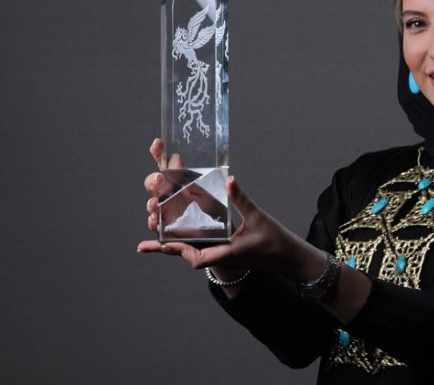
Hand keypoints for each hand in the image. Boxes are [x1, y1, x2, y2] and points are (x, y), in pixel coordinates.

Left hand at [138, 140, 326, 282]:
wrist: (286, 257)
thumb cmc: (274, 241)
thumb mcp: (258, 218)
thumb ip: (241, 199)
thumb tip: (229, 179)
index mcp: (226, 253)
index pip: (197, 258)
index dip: (178, 249)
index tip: (163, 238)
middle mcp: (218, 255)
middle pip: (185, 253)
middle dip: (164, 246)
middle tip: (144, 238)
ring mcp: (219, 253)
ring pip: (188, 250)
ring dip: (169, 241)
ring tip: (152, 226)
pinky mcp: (221, 248)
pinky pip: (197, 245)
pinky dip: (181, 239)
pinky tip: (170, 232)